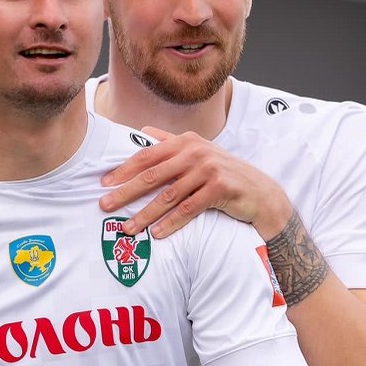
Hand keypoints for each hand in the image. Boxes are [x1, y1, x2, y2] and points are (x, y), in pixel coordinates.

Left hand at [98, 126, 291, 238]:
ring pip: (168, 196)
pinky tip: (157, 234)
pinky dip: (171, 223)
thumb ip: (170, 141)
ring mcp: (209, 169)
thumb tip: (142, 131)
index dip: (124, 169)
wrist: (261, 192)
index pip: (147, 155)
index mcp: (186, 141)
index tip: (104, 183)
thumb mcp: (199, 151)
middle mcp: (196, 152)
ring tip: (127, 227)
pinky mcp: (220, 188)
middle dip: (125, 192)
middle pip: (152, 175)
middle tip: (104, 205)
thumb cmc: (224, 173)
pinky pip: (189, 209)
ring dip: (145, 214)